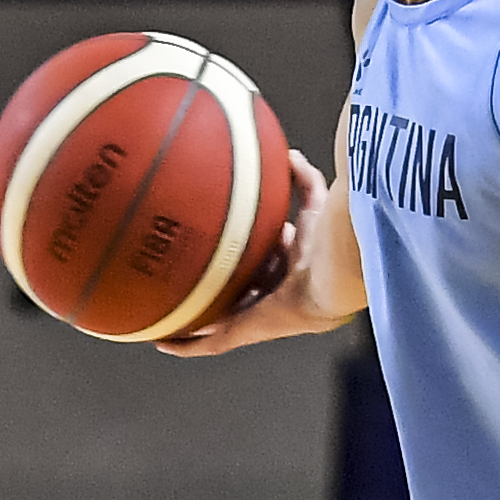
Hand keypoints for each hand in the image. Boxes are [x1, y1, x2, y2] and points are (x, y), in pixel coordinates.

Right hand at [160, 154, 351, 357]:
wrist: (336, 272)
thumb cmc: (333, 240)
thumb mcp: (315, 203)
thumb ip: (304, 178)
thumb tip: (289, 153)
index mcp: (292, 269)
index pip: (266, 262)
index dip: (247, 252)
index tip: (226, 242)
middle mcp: (275, 297)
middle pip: (242, 294)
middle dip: (220, 289)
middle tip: (189, 280)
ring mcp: (260, 318)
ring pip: (222, 324)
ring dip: (198, 323)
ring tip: (167, 318)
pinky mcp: (248, 332)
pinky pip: (212, 344)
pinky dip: (187, 345)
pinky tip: (163, 343)